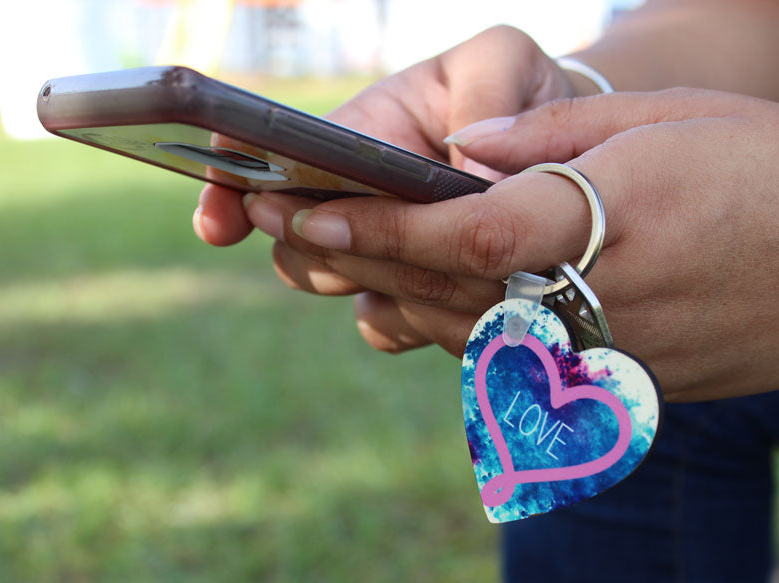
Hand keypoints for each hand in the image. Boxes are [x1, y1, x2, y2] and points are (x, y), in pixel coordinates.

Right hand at [192, 26, 591, 347]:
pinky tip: (446, 302)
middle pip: (290, 239)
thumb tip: (466, 161)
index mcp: (353, 136)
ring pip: (334, 285)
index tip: (220, 221)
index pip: (263, 155)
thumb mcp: (502, 62)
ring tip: (419, 263)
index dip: (227, 186)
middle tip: (343, 234)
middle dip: (307, 244)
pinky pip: (386, 324)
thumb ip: (484, 94)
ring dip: (360, 282)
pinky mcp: (416, 297)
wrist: (557, 151)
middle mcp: (353, 200)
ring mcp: (380, 253)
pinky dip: (403, 319)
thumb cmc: (517, 91)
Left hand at [252, 88, 778, 400]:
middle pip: (442, 288)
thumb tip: (463, 147)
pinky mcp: (616, 380)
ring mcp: (603, 355)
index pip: (460, 232)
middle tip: (272, 226)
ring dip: (383, 292)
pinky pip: (507, 353)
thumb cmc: (778, 172)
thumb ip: (554, 137)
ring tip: (320, 258)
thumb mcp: (669, 122)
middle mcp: (593, 305)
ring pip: (462, 329)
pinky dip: (445, 324)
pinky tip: (404, 299)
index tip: (300, 207)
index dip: (373, 224)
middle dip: (349, 255)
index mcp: (608, 227)